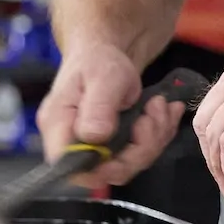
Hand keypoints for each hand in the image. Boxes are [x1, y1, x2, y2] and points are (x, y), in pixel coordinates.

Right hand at [36, 43, 187, 186]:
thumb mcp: (103, 77)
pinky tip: (164, 111)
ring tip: (159, 104)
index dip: (103, 167)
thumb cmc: (98, 60)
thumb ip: (99, 107)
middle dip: (142, 145)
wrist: (107, 53)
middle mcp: (73, 143)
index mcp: (59, 126)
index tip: (132, 140)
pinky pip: (140, 153)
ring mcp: (94, 147)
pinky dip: (159, 133)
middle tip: (154, 111)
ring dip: (155, 135)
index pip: (70, 167)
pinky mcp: (113, 146)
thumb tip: (95, 137)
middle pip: (108, 170)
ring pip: (130, 163)